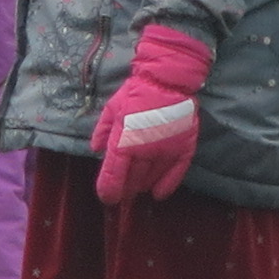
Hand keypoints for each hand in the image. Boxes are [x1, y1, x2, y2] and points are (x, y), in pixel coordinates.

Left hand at [91, 25, 211, 205]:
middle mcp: (144, 150)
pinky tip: (158, 194)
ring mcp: (166, 150)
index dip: (109, 190)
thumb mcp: (111, 109)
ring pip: (152, 178)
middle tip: (122, 193)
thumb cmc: (136, 93)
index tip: (107, 198)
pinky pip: (176, 173)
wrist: (167, 80)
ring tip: (137, 188)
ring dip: (142, 186)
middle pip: (133, 180)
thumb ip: (102, 131)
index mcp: (124, 141)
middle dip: (125, 189)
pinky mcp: (183, 148)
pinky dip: (167, 185)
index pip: (114, 174)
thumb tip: (95, 150)